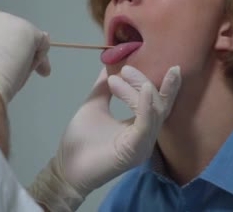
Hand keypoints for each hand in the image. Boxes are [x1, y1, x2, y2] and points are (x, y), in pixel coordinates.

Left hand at [28, 65, 180, 210]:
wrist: (65, 169)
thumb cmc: (80, 141)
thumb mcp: (95, 105)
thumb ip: (105, 88)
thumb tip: (110, 65)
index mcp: (140, 126)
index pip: (160, 102)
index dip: (167, 84)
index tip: (167, 63)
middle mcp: (146, 135)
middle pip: (160, 103)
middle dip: (146, 80)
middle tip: (127, 68)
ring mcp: (143, 144)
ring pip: (154, 110)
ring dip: (140, 88)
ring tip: (123, 74)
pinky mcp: (135, 151)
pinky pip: (146, 125)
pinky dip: (147, 106)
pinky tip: (144, 89)